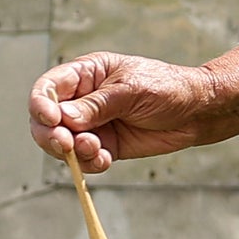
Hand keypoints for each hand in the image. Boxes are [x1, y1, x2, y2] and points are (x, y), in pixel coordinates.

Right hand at [29, 42, 238, 172]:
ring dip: (71, 151)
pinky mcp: (106, 145)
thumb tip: (63, 118)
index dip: (41, 105)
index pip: (48, 89)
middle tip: (65, 144)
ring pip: (62, 143)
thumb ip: (97, 105)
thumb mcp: (131, 90)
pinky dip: (89, 163)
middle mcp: (82, 100)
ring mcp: (93, 124)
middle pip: (46, 120)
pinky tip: (104, 160)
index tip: (51, 119)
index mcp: (85, 75)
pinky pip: (85, 159)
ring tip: (94, 149)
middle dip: (50, 134)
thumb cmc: (167, 88)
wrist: (197, 111)